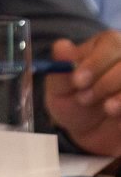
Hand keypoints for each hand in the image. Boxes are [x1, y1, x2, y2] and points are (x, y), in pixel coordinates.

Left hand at [44, 31, 120, 156]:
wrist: (92, 133)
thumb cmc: (75, 102)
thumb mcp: (61, 90)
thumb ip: (61, 70)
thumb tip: (61, 46)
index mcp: (108, 45)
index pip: (111, 43)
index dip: (95, 63)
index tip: (78, 81)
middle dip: (106, 82)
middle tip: (84, 99)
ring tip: (106, 110)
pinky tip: (119, 122)